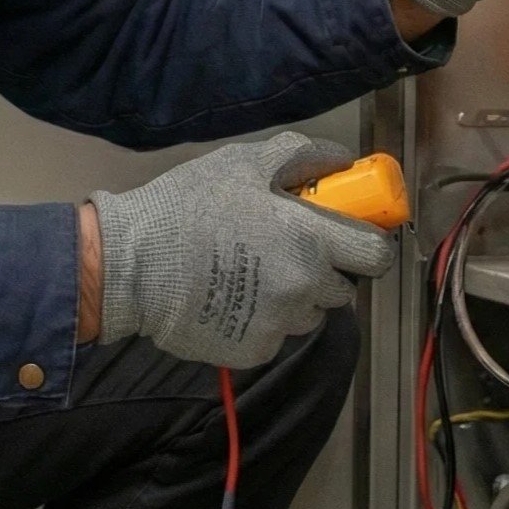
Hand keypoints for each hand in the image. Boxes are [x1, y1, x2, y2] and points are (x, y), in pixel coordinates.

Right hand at [88, 132, 395, 367]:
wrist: (131, 265)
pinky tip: (231, 296)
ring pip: (309, 313)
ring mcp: (280, 325)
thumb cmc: (189, 206)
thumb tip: (344, 160)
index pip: (377, 255)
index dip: (368, 244)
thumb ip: (302, 157)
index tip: (351, 235)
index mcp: (310, 239)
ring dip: (294, 296)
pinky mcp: (254, 351)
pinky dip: (262, 320)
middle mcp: (305, 288)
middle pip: (343, 288)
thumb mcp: (245, 162)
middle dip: (324, 269)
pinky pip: (275, 334)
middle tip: (287, 249)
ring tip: (252, 272)